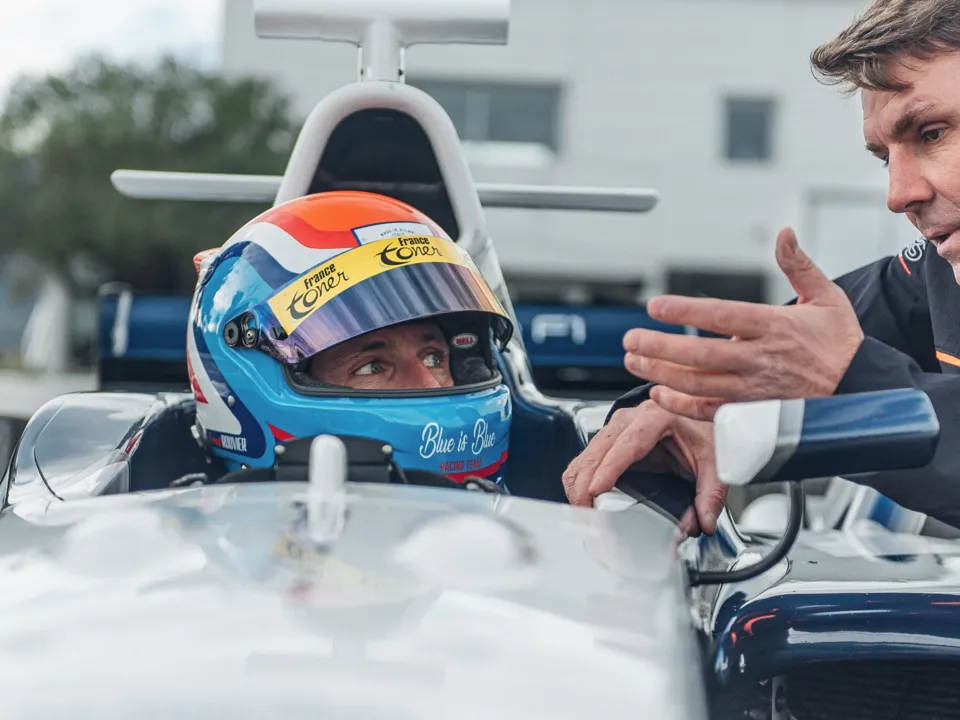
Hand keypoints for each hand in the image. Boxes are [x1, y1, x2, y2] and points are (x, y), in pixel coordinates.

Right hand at [562, 400, 726, 534]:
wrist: (693, 410)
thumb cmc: (700, 429)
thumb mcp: (713, 459)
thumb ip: (711, 493)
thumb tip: (704, 522)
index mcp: (656, 418)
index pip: (626, 445)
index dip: (608, 469)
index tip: (596, 490)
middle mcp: (629, 420)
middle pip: (596, 452)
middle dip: (585, 486)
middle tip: (589, 516)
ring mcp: (613, 429)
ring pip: (584, 457)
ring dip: (578, 486)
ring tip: (585, 513)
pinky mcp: (607, 442)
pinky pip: (584, 461)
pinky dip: (579, 482)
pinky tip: (585, 500)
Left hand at [624, 228, 863, 420]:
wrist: (864, 391)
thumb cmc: (840, 344)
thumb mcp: (827, 297)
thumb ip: (798, 265)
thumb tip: (784, 233)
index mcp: (775, 326)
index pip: (722, 317)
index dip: (685, 313)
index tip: (655, 306)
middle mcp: (761, 359)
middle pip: (700, 355)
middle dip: (660, 347)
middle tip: (630, 339)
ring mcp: (755, 390)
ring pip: (698, 384)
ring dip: (661, 373)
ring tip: (634, 361)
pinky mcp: (753, 413)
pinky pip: (710, 411)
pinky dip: (681, 405)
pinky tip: (658, 394)